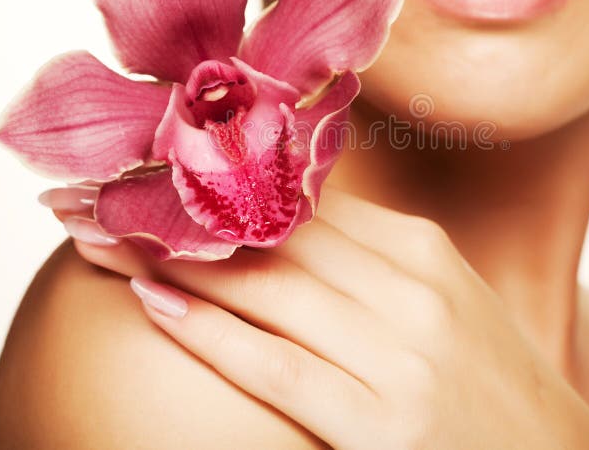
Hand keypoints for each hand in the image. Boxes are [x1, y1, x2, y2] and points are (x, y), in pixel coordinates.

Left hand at [42, 185, 588, 449]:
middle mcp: (409, 286)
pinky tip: (154, 303)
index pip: (302, 201)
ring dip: (175, 258)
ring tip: (101, 232)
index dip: (221, 180)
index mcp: (420, 249)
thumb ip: (369, 260)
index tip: (157, 164)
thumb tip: (286, 221)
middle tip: (102, 186)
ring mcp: (398, 352)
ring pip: (265, 288)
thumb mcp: (441, 297)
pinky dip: (212, 332)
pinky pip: (278, 366)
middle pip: (274, 233)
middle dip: (182, 208)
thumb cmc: (488, 378)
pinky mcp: (383, 423)